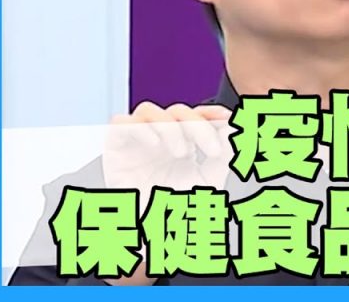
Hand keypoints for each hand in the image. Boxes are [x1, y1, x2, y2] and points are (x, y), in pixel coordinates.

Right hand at [100, 102, 233, 285]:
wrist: (157, 237)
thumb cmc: (180, 213)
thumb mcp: (210, 180)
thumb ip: (224, 153)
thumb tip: (233, 127)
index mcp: (183, 143)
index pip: (195, 115)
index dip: (212, 112)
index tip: (228, 120)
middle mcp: (159, 140)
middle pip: (177, 111)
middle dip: (199, 126)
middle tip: (212, 150)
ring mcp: (137, 143)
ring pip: (148, 111)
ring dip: (170, 126)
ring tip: (182, 153)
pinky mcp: (115, 151)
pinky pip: (119, 124)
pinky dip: (138, 128)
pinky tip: (155, 145)